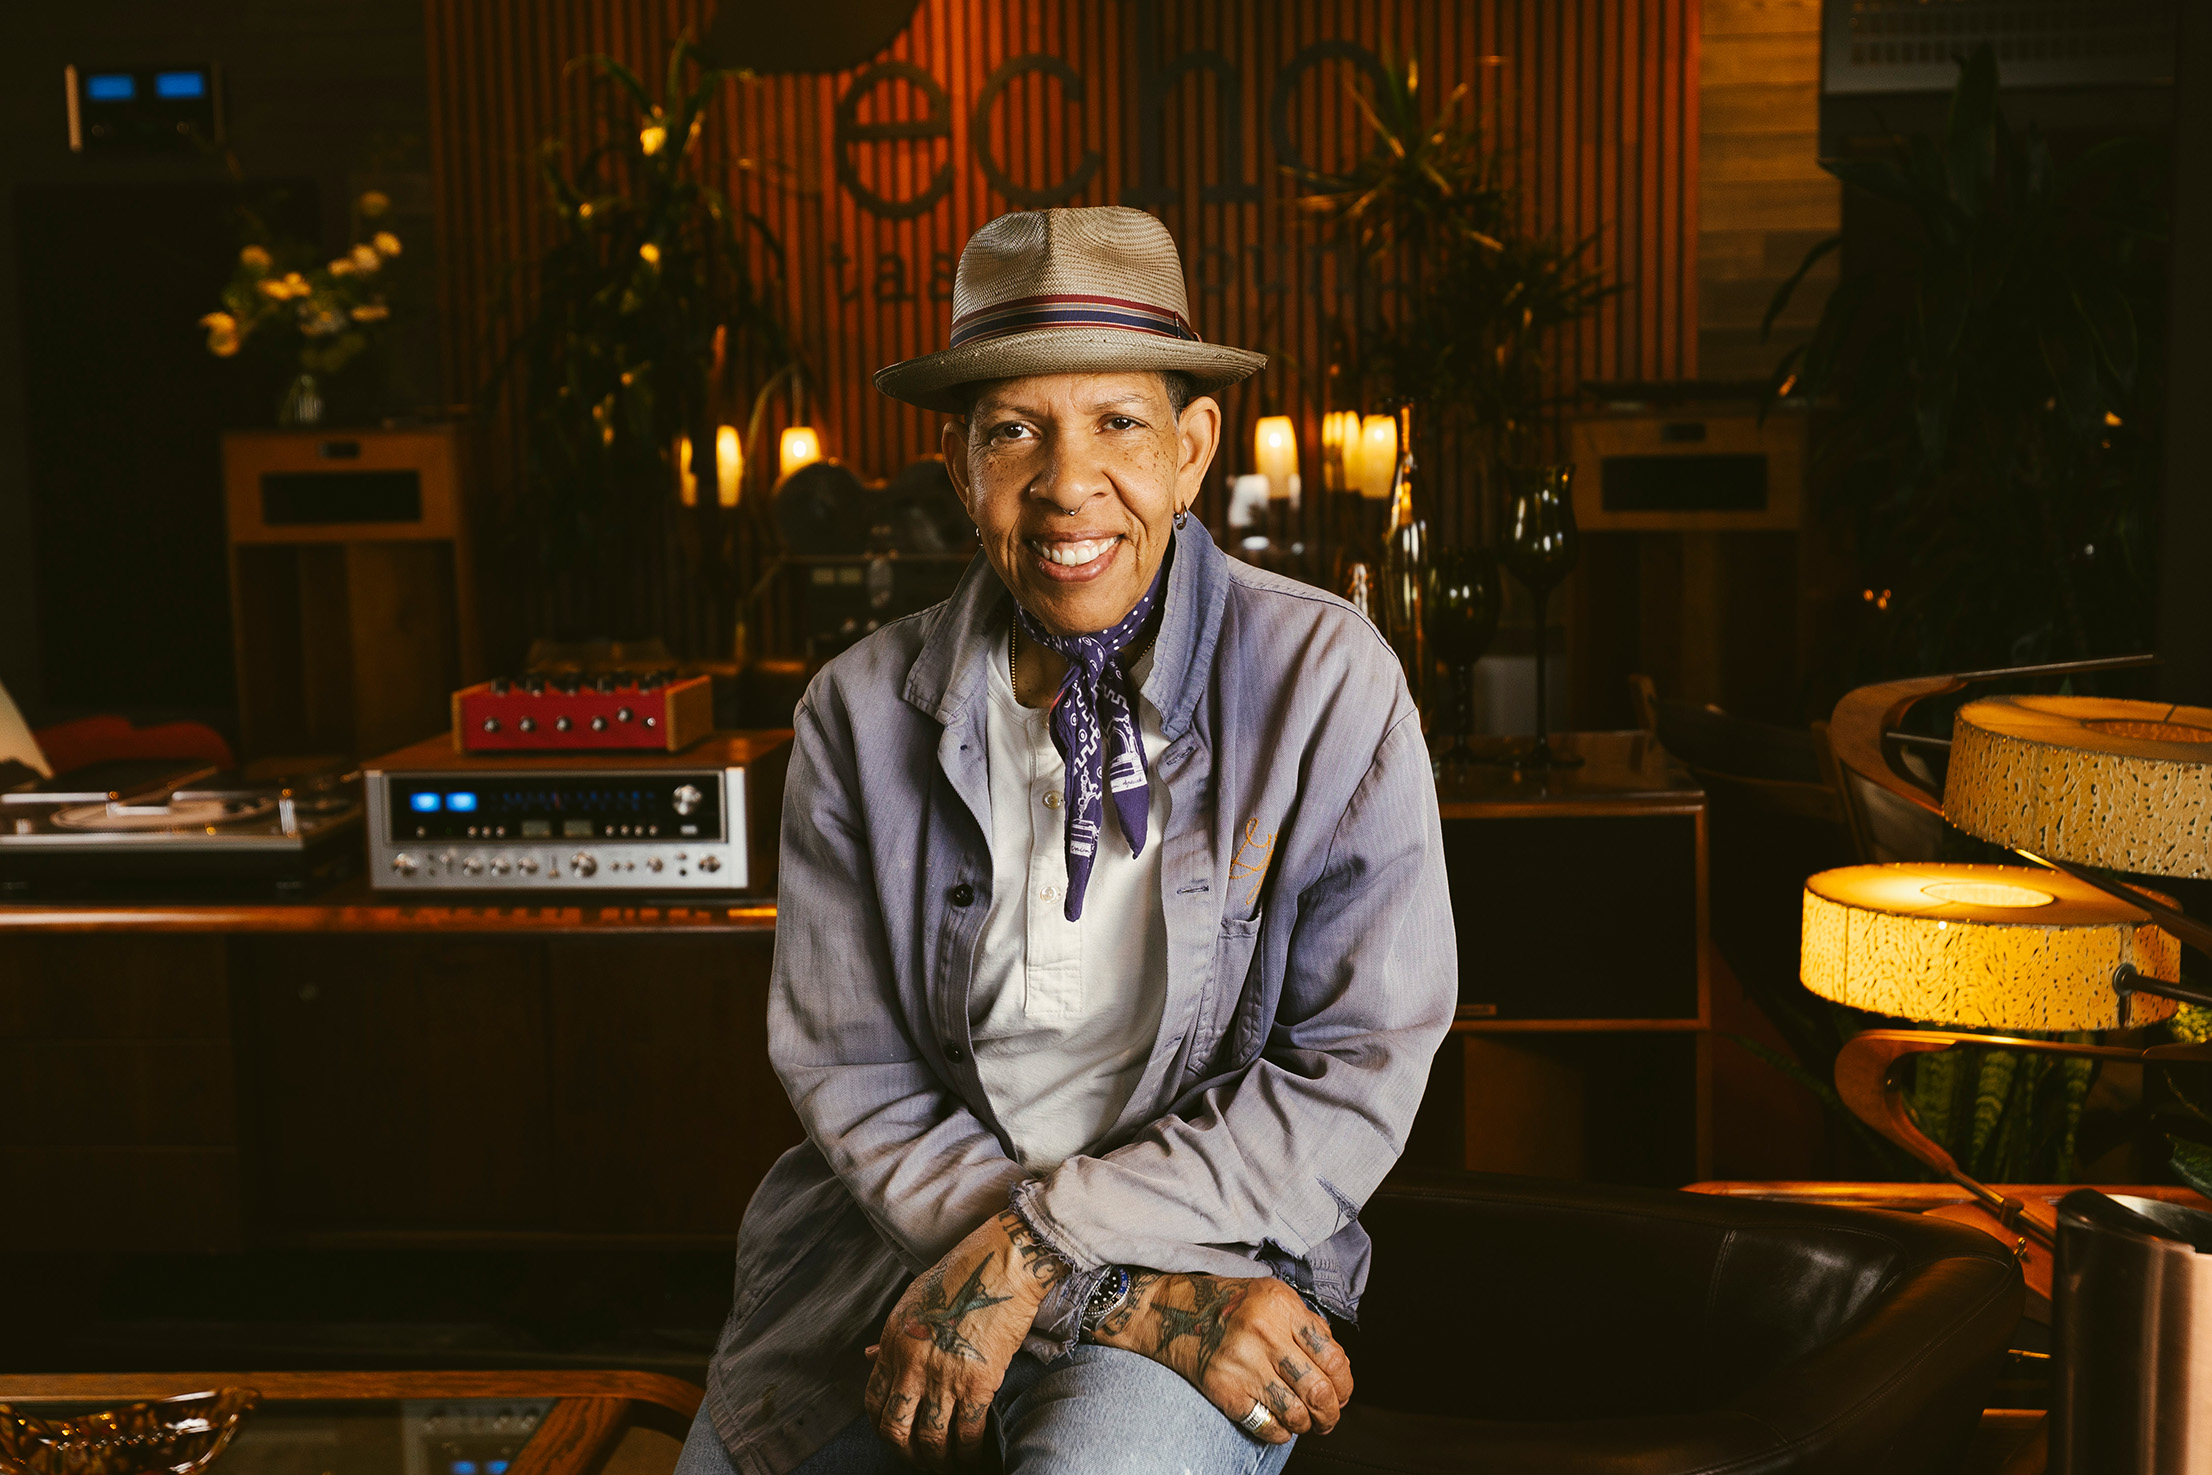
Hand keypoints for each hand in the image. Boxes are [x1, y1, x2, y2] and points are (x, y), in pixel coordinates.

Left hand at [864, 1209, 1066, 1468]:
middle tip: (918, 1459)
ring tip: (945, 1464)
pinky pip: (966, 1432)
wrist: (1002, 1263)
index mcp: (893, 1342)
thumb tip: (870, 1354)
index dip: (882, 1425)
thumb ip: (893, 1334)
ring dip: (936, 1458)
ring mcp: (943, 1375)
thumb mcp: (913, 1300)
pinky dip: (968, 1450)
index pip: (873, 1400)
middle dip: (904, 1452)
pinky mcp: (978, 1383)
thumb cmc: (961, 1274)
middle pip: (895, 1428)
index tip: (895, 1434)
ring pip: (929, 1438)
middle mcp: (911, 1363)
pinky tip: (972, 1453)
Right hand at [1089, 1272, 1353, 1443]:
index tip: (1342, 1393)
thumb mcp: (1271, 1296)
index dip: (1345, 1384)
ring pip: (1296, 1413)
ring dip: (1307, 1424)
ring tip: (1306, 1422)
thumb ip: (1305, 1324)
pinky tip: (1280, 1424)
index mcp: (1280, 1305)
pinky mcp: (1224, 1389)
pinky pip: (1267, 1425)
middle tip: (1330, 1416)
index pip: (1333, 1357)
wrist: (1171, 1312)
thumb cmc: (1226, 1304)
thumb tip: (1337, 1367)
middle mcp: (1263, 1332)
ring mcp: (1242, 1363)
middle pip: (1319, 1390)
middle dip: (1332, 1412)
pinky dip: (1281, 1432)